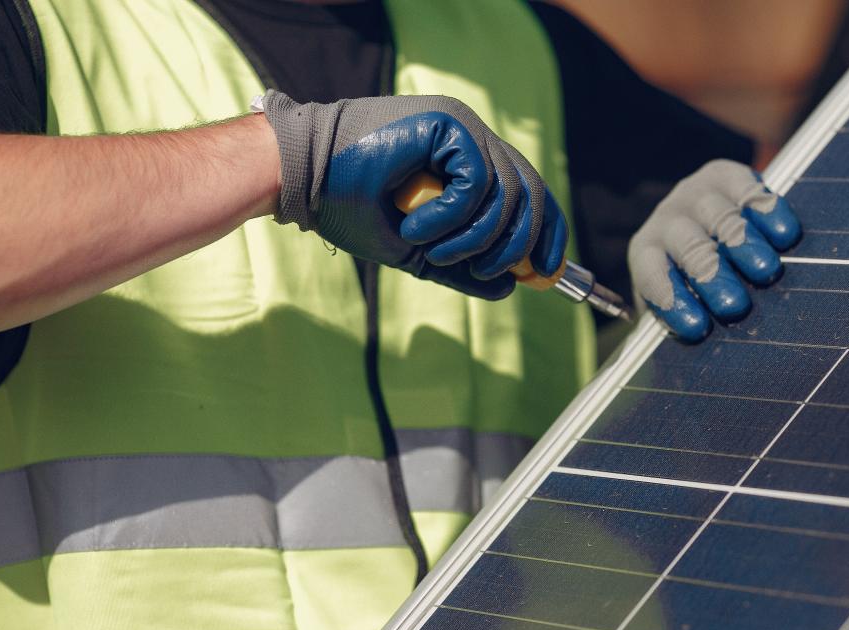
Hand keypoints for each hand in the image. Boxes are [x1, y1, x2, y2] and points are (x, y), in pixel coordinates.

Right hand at [261, 91, 566, 299]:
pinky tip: (416, 229)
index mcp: (469, 160)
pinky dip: (451, 218)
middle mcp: (472, 138)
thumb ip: (460, 268)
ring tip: (431, 252)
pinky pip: (476, 182)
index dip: (546, 232)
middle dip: (519, 244)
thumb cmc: (348, 206)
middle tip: (488, 271)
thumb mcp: (415, 251)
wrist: (302, 178)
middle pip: (530, 192)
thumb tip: (508, 289)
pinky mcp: (448, 122)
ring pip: (506, 194)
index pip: (529, 192)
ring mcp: (463, 126)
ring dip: (472, 239)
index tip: (545, 273)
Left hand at [627, 159, 800, 341]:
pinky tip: (785, 234)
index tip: (697, 328)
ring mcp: (696, 194)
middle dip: (710, 277)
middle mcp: (668, 220)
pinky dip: (766, 210)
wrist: (704, 221)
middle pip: (689, 247)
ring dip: (742, 244)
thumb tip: (702, 360)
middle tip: (734, 306)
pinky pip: (746, 189)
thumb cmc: (695, 281)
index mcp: (646, 255)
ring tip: (766, 271)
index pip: (652, 277)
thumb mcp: (683, 304)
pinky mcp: (725, 174)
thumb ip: (689, 322)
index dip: (672, 302)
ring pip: (719, 218)